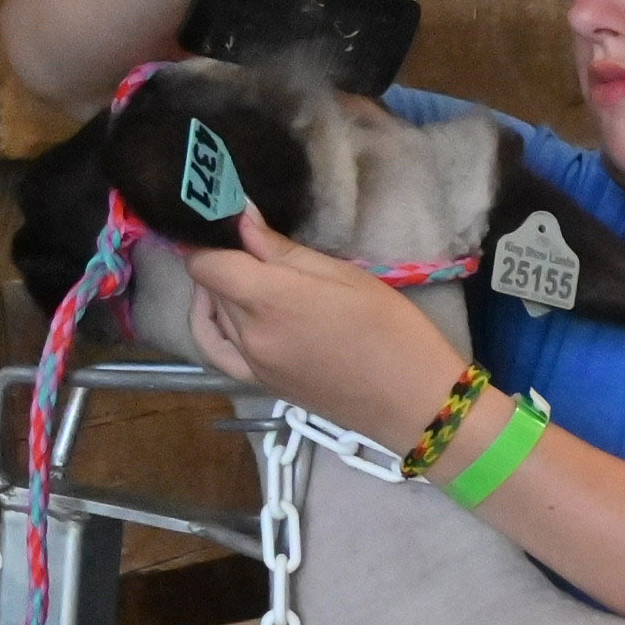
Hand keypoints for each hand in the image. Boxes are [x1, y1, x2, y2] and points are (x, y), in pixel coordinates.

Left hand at [186, 210, 465, 443]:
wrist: (416, 404)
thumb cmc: (395, 333)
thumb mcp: (348, 277)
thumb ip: (285, 251)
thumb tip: (242, 220)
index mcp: (271, 299)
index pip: (207, 262)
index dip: (214, 240)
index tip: (235, 228)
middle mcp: (250, 333)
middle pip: (211, 285)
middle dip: (228, 262)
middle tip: (262, 251)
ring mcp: (251, 362)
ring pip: (214, 312)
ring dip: (226, 291)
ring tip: (257, 280)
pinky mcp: (259, 382)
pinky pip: (216, 348)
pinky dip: (210, 324)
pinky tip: (223, 312)